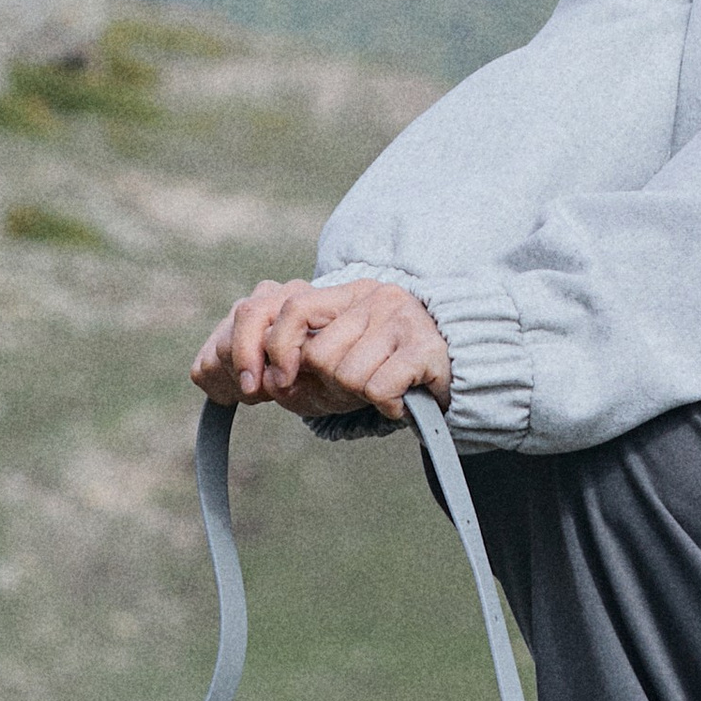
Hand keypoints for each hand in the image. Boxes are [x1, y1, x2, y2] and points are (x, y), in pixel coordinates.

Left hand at [192, 277, 451, 420]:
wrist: (453, 369)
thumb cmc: (377, 371)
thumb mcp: (326, 366)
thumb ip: (285, 367)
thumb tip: (247, 379)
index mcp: (337, 294)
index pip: (282, 309)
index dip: (263, 351)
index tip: (256, 390)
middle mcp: (368, 295)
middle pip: (316, 354)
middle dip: (324, 385)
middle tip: (345, 389)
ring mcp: (399, 316)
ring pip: (347, 374)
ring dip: (357, 395)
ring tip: (378, 390)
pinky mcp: (426, 346)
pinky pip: (380, 388)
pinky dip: (386, 405)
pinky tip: (399, 401)